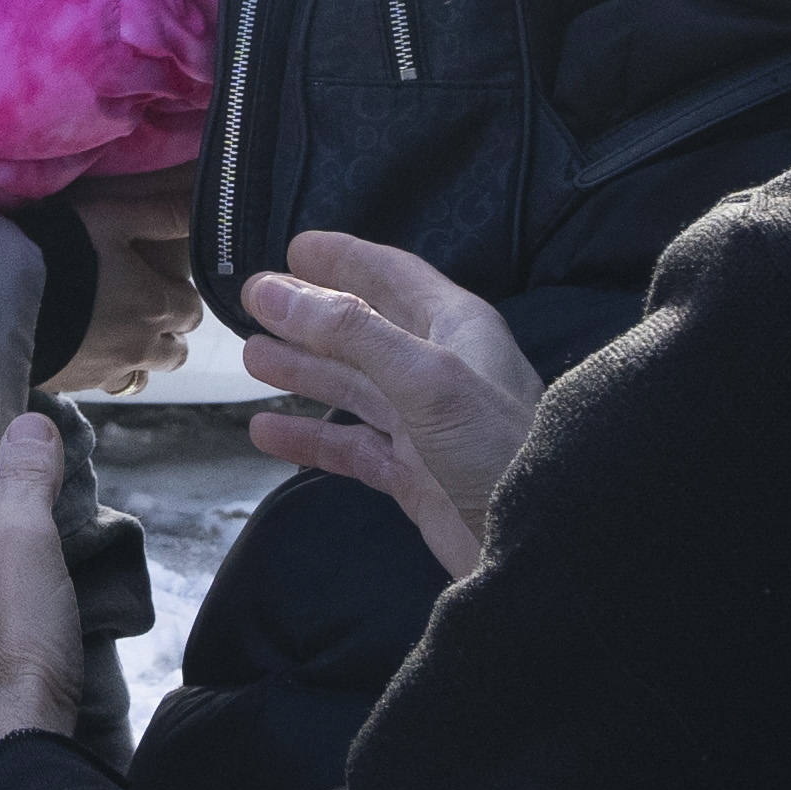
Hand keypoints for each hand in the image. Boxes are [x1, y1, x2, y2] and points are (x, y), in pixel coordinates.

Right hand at [60, 174, 195, 395]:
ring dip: (140, 358)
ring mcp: (108, 370)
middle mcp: (141, 346)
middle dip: (169, 333)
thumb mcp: (112, 219)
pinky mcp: (76, 384)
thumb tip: (201, 208)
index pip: (192, 310)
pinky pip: (104, 384)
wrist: (0, 299)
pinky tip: (84, 350)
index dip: (181, 296)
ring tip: (118, 337)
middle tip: (146, 312)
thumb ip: (161, 215)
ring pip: (143, 375)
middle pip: (175, 351)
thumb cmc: (61, 250)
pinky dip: (104, 370)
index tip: (164, 284)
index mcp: (157, 306)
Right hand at [236, 235, 544, 579]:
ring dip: (304, 371)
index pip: (393, 275)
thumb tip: (279, 291)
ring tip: (252, 356)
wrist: (538, 544)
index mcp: (456, 328)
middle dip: (310, 315)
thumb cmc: (498, 447)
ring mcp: (424, 423)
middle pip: (363, 329)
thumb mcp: (426, 376)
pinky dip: (310, 437)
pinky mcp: (412, 474)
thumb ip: (352, 333)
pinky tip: (267, 433)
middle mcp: (440, 368)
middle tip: (255, 301)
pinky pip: (351, 446)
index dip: (345, 258)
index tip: (295, 245)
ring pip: (352, 386)